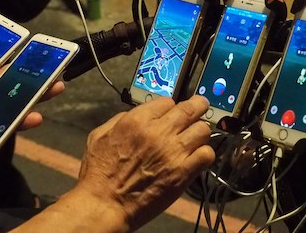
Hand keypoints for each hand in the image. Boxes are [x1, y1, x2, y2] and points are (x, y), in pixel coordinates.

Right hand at [77, 96, 214, 231]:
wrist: (104, 205)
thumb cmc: (98, 174)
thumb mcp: (99, 135)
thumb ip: (120, 119)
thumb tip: (139, 114)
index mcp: (137, 120)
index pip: (168, 101)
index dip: (171, 106)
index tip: (173, 111)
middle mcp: (158, 132)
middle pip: (190, 108)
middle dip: (198, 106)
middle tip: (201, 107)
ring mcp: (173, 152)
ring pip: (203, 129)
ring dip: (201, 132)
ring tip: (197, 137)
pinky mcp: (182, 172)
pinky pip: (206, 154)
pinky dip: (205, 154)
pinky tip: (198, 157)